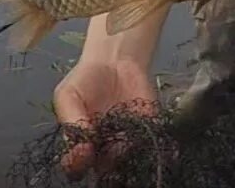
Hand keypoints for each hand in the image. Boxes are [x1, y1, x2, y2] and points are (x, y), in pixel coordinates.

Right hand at [52, 57, 156, 179]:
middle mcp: (103, 151)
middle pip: (104, 172)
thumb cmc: (85, 80)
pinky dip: (162, 152)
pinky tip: (166, 149)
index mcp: (80, 145)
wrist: (114, 62)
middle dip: (107, 165)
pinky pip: (154, 149)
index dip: (77, 164)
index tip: (83, 150)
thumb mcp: (68, 94)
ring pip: (129, 163)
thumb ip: (71, 119)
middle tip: (110, 148)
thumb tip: (83, 144)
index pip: (75, 167)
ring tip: (129, 138)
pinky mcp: (149, 135)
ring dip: (130, 156)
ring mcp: (127, 146)